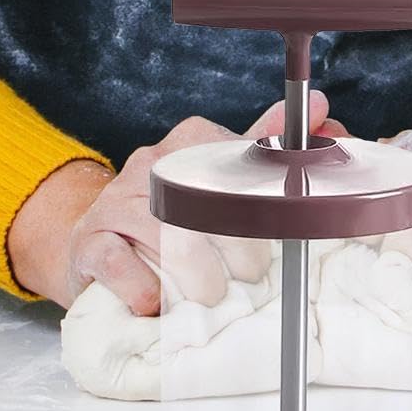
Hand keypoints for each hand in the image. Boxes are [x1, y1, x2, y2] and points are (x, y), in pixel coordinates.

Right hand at [65, 91, 345, 313]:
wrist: (95, 238)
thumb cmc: (169, 209)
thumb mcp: (215, 172)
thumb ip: (265, 144)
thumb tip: (322, 106)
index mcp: (186, 142)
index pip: (233, 164)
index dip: (260, 206)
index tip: (279, 235)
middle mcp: (148, 164)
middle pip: (204, 204)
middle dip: (237, 247)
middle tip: (252, 274)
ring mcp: (115, 202)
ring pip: (164, 236)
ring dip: (195, 274)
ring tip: (211, 295)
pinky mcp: (89, 241)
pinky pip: (115, 262)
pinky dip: (142, 288)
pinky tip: (156, 304)